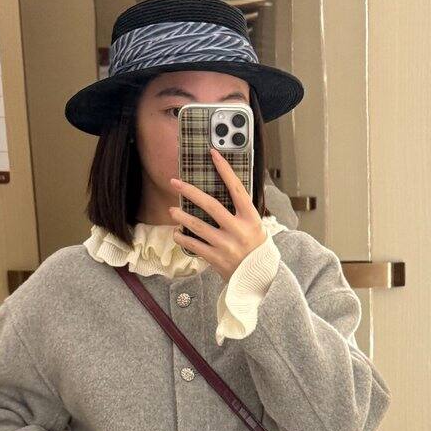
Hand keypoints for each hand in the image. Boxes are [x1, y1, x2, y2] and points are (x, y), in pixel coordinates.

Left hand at [168, 146, 265, 282]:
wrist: (258, 276)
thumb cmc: (256, 247)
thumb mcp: (256, 226)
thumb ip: (242, 210)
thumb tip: (227, 188)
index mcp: (251, 218)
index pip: (236, 188)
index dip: (225, 170)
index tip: (213, 154)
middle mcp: (238, 230)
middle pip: (210, 205)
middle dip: (190, 192)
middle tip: (175, 182)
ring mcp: (226, 245)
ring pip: (198, 226)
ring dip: (181, 216)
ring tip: (172, 210)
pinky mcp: (216, 258)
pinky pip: (194, 245)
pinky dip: (182, 238)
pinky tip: (176, 233)